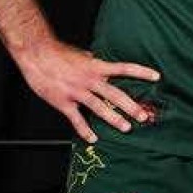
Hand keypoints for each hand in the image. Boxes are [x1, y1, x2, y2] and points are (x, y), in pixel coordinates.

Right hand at [15, 38, 157, 142]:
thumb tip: (98, 60)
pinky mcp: (63, 102)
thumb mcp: (80, 55)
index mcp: (96, 67)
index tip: (157, 77)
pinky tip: (93, 139)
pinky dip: (84, 130)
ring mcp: (77, 92)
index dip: (141, 72)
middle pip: (115, 94)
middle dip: (131, 106)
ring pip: (99, 108)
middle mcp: (90, 80)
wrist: (36, 54)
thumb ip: (91, 61)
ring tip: (126, 128)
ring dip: (114, 119)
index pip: (124, 68)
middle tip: (144, 116)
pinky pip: (76, 119)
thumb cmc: (57, 53)